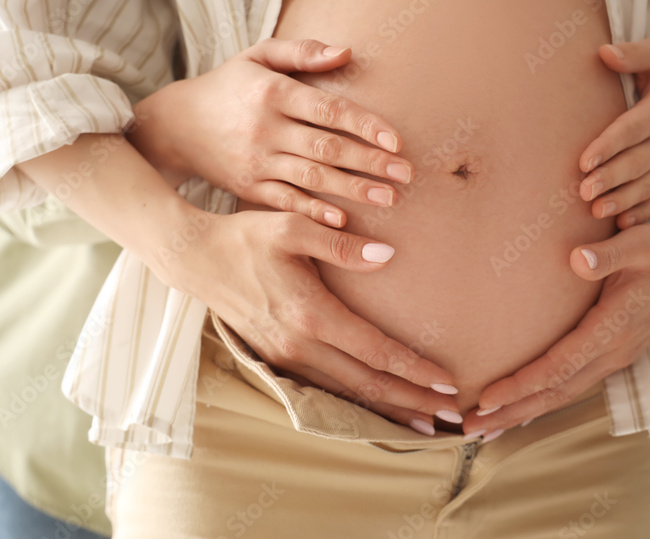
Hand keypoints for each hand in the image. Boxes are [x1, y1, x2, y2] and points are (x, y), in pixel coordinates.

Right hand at [129, 37, 413, 227]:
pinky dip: (313, 212)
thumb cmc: (228, 85)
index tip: (396, 140)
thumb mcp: (257, 56)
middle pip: (326, 147)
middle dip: (370, 162)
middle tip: (406, 174)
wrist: (176, 126)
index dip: (365, 125)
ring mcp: (256, 161)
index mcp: (273, 92)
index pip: (328, 109)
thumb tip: (347, 52)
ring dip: (352, 190)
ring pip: (312, 177)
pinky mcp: (248, 187)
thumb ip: (302, 52)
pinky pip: (286, 201)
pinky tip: (341, 221)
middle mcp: (266, 128)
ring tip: (389, 199)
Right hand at [166, 208, 461, 433]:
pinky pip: (325, 389)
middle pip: (367, 384)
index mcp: (310, 314)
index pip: (375, 352)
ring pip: (347, 393)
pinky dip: (356, 402)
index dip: (415, 370)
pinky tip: (376, 406)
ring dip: (388, 409)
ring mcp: (285, 357)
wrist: (195, 259)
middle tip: (454, 417)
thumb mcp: (292, 227)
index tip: (449, 382)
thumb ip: (341, 244)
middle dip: (413, 402)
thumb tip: (387, 256)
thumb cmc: (245, 237)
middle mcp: (299, 345)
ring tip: (424, 422)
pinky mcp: (276, 359)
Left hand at [460, 221, 649, 439]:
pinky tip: (518, 409)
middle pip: (556, 392)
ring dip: (523, 412)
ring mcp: (616, 356)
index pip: (559, 365)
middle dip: (512, 412)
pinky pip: (573, 384)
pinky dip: (543, 400)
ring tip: (483, 426)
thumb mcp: (641, 243)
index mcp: (615, 328)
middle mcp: (615, 351)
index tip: (486, 398)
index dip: (521, 384)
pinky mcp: (613, 354)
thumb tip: (576, 259)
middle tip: (469, 427)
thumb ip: (608, 253)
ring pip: (564, 394)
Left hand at [579, 39, 649, 228]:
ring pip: (646, 185)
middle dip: (610, 179)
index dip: (608, 146)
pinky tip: (622, 225)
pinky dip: (642, 213)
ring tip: (596, 212)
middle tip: (583, 192)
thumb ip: (636, 54)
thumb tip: (604, 52)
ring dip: (621, 200)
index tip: (584, 161)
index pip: (631, 130)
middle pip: (636, 162)